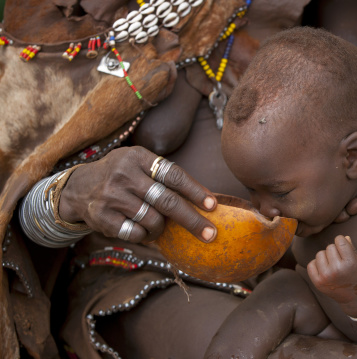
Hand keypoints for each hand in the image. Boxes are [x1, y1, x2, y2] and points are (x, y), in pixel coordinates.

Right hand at [59, 146, 217, 243]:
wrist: (77, 187)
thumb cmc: (122, 176)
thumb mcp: (139, 164)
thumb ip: (165, 176)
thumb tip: (203, 201)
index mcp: (138, 157)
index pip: (173, 175)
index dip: (195, 191)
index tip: (212, 205)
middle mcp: (124, 175)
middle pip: (166, 201)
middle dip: (192, 220)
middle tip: (210, 234)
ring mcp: (111, 196)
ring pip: (153, 220)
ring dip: (162, 228)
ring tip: (160, 226)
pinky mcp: (102, 217)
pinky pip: (135, 233)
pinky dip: (145, 235)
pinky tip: (142, 230)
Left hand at [307, 235, 356, 304]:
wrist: (354, 298)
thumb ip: (351, 248)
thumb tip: (344, 236)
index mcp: (350, 263)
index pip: (339, 240)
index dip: (342, 242)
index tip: (344, 249)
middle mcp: (337, 270)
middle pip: (329, 247)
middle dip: (335, 251)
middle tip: (340, 261)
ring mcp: (325, 276)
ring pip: (319, 254)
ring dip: (325, 257)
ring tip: (333, 266)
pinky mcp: (317, 282)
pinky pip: (311, 264)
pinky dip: (317, 265)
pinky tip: (325, 270)